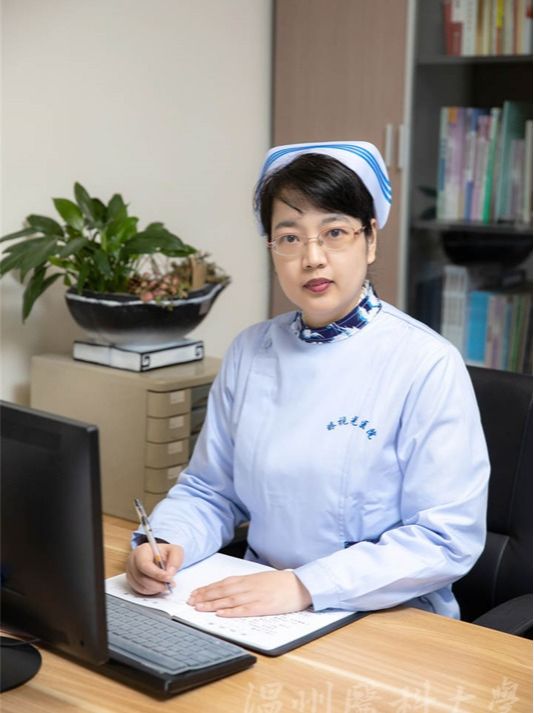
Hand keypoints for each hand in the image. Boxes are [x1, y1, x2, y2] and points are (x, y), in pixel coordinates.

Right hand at [126, 542, 183, 594]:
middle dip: (157, 584)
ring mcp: (131, 573)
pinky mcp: (132, 582)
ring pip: (141, 586)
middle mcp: (133, 562)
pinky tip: (159, 586)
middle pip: (141, 577)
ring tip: (166, 585)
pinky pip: (140, 591)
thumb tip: (169, 573)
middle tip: (169, 585)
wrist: (160, 557)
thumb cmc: (165, 553)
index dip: (156, 573)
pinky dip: (151, 591)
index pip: (144, 564)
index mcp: (141, 551)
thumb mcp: (175, 551)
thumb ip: (175, 560)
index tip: (168, 578)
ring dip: (155, 589)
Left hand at [187, 570, 311, 616]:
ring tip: (199, 608)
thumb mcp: (260, 579)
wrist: (300, 585)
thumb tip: (228, 588)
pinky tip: (220, 614)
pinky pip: (244, 610)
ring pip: (229, 600)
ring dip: (212, 604)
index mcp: (247, 579)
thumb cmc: (280, 582)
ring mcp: (255, 596)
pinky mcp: (262, 607)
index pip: (222, 583)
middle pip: (222, 591)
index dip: (207, 589)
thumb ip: (245, 583)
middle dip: (204, 596)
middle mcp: (248, 586)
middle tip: (190, 601)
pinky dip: (231, 612)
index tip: (195, 593)